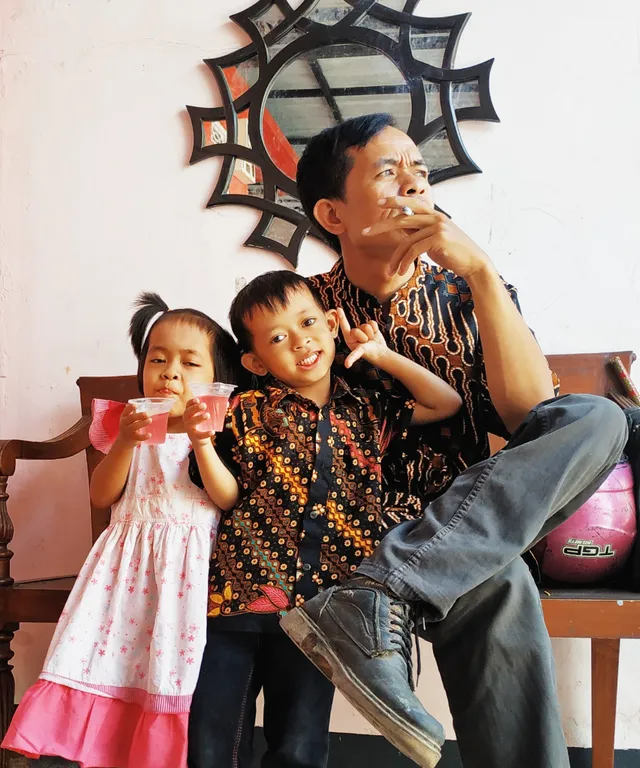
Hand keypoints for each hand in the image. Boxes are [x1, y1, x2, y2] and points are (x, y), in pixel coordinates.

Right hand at [116, 403, 150, 447]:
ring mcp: (128, 431)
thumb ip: (135, 414)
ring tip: (150, 420)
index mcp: (124, 418)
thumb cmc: (129, 427)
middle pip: (130, 418)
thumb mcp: (129, 420)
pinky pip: (138, 437)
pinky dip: (144, 436)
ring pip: (134, 426)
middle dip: (139, 415)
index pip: (125, 411)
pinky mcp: (133, 438)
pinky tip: (149, 434)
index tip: (135, 405)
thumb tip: (147, 405)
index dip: (130, 408)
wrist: (124, 442)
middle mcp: (124, 424)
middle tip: (147, 414)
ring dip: (143, 423)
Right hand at [183, 398, 214, 443]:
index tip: (198, 399)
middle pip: (188, 412)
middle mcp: (187, 419)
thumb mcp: (207, 415)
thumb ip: (215, 409)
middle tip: (204, 405)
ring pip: (192, 422)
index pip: (188, 405)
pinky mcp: (194, 436)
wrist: (199, 439)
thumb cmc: (203, 423)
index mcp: (190, 412)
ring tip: (208, 415)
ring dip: (199, 418)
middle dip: (195, 408)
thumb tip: (227, 403)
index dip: (192, 402)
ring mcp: (189, 428)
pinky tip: (212, 432)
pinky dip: (206, 434)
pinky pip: (199, 435)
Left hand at [337, 308, 387, 368]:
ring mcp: (362, 329)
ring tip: (370, 340)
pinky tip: (375, 335)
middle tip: (365, 343)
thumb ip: (352, 357)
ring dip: (370, 333)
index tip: (338, 308)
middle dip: (364, 336)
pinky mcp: (370, 327)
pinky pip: (372, 322)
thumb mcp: (359, 353)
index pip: (344, 326)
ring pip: (366, 325)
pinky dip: (375, 329)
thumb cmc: (368, 354)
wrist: (380, 352)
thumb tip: (346, 366)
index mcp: (349, 338)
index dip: (342, 317)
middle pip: (358, 328)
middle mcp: (354, 333)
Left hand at [363, 196, 491, 278]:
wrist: (474, 263)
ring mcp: (438, 226)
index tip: (379, 202)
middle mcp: (435, 217)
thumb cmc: (453, 253)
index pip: (411, 204)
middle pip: (402, 217)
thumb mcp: (434, 240)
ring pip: (407, 240)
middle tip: (365, 232)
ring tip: (391, 271)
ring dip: (396, 258)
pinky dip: (405, 262)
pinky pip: (414, 249)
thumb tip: (400, 228)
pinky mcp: (439, 238)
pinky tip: (402, 272)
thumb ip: (419, 232)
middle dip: (382, 225)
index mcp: (434, 215)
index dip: (394, 202)